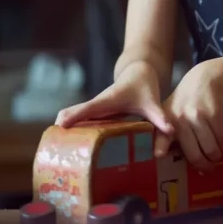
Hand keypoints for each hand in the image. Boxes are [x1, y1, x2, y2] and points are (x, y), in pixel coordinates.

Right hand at [55, 60, 174, 154]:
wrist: (138, 72)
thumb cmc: (144, 87)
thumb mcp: (152, 102)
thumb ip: (160, 117)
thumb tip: (170, 131)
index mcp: (108, 100)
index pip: (89, 108)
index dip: (75, 115)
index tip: (61, 124)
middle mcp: (97, 104)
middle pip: (73, 113)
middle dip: (62, 127)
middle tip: (51, 146)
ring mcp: (94, 109)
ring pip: (72, 117)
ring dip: (62, 130)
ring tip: (54, 151)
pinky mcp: (94, 113)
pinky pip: (77, 120)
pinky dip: (69, 129)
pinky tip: (65, 146)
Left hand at [162, 60, 222, 172]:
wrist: (204, 79)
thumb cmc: (184, 101)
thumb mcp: (169, 112)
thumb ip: (164, 133)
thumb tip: (161, 156)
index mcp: (166, 120)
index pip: (161, 136)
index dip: (160, 147)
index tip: (159, 155)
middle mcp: (180, 119)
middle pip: (194, 152)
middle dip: (203, 165)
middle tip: (208, 169)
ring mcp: (197, 116)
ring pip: (210, 147)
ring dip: (216, 156)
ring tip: (216, 157)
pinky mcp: (213, 113)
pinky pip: (220, 137)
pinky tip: (222, 145)